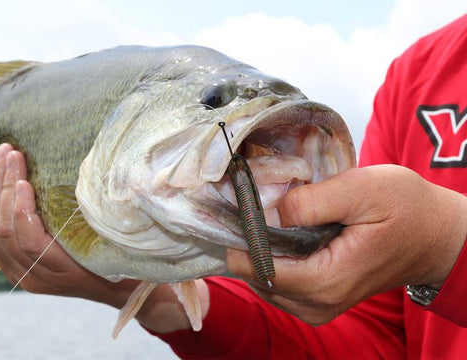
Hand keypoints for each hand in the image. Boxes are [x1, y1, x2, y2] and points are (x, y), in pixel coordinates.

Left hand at [0, 144, 207, 332]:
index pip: (30, 242)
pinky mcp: (16, 267)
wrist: (120, 292)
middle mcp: (36, 277)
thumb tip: (97, 183)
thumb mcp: (115, 245)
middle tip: (8, 154)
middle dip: (1, 188)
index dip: (22, 211)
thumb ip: (98, 226)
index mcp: (62, 272)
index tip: (24, 181)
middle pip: (5, 232)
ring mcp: (23, 274)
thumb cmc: (123, 267)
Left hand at [227, 165, 466, 325]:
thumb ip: (313, 202)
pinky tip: (283, 235)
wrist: (432, 235)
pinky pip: (277, 284)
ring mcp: (318, 306)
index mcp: (327, 281)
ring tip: (271, 218)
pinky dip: (272, 259)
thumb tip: (271, 213)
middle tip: (255, 207)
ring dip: (259, 250)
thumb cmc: (404, 208)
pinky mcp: (319, 300)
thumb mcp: (362, 190)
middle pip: (255, 277)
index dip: (243, 237)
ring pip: (262, 282)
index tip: (242, 208)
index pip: (258, 268)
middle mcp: (318, 304)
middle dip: (248, 242)